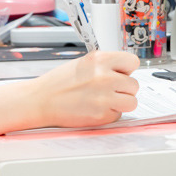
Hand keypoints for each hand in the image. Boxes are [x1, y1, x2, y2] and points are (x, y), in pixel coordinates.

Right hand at [25, 51, 139, 127]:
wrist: (41, 100)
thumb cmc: (59, 82)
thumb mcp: (83, 63)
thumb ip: (106, 65)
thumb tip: (125, 70)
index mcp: (100, 60)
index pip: (133, 61)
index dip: (127, 69)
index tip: (122, 73)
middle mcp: (105, 77)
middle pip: (134, 84)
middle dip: (124, 88)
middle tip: (110, 89)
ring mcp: (104, 98)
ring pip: (132, 102)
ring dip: (122, 102)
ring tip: (106, 100)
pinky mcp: (102, 116)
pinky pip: (118, 115)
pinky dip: (110, 114)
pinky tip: (95, 108)